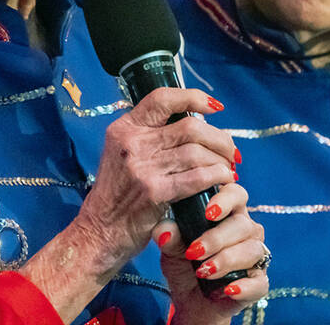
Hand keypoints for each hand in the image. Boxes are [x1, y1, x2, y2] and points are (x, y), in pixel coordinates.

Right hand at [74, 87, 237, 267]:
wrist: (99, 231)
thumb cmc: (117, 194)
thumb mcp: (122, 154)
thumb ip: (150, 137)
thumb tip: (194, 124)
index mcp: (124, 128)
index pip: (162, 98)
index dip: (193, 97)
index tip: (214, 107)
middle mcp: (132, 143)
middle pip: (190, 127)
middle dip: (219, 138)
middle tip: (230, 150)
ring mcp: (142, 167)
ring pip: (198, 152)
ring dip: (221, 160)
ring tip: (228, 168)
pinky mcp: (154, 192)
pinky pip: (197, 178)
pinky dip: (216, 176)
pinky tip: (223, 180)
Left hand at [153, 182, 268, 323]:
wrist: (190, 299)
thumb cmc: (184, 264)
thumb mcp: (170, 249)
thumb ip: (169, 236)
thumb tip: (165, 230)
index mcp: (228, 212)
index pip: (235, 193)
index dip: (225, 199)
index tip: (208, 212)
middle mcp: (247, 230)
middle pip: (243, 224)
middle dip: (217, 238)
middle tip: (194, 252)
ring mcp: (256, 256)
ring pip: (252, 250)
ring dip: (226, 260)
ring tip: (203, 271)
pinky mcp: (259, 283)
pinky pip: (259, 282)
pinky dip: (244, 286)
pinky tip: (227, 289)